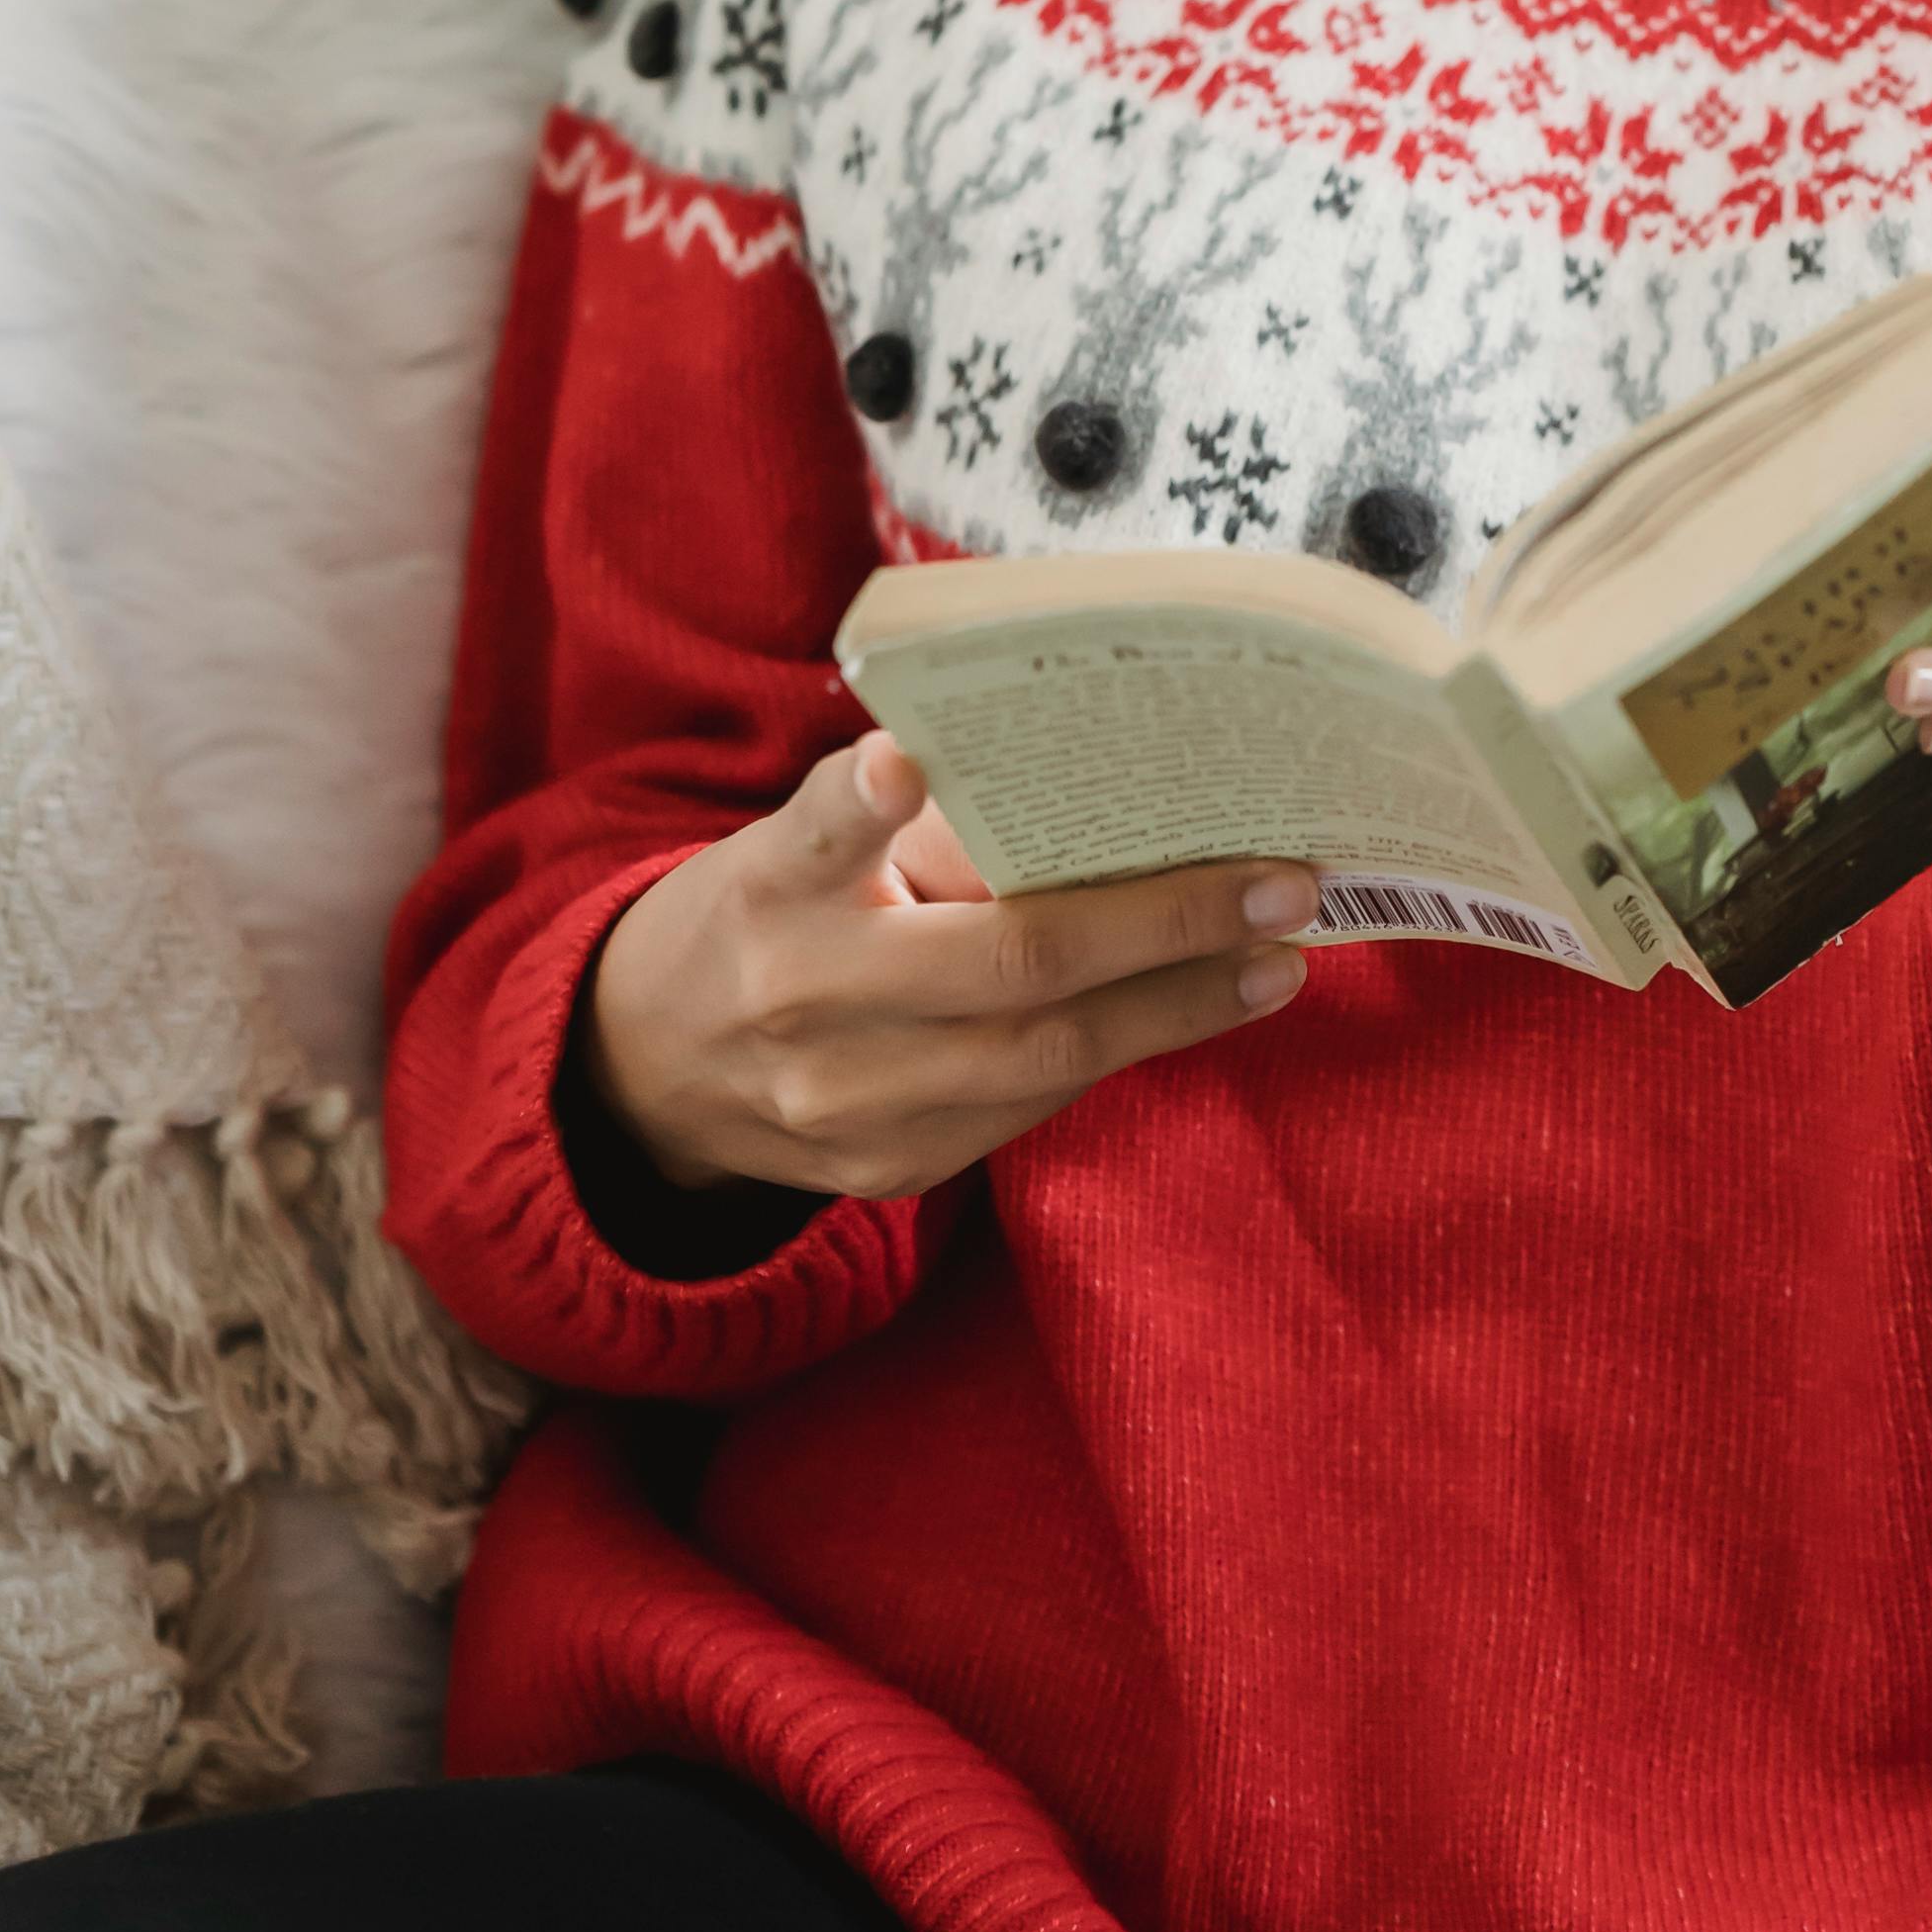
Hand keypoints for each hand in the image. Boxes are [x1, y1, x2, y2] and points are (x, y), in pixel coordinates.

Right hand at [580, 732, 1316, 1203]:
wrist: (648, 1072)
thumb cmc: (760, 916)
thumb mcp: (794, 847)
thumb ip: (915, 825)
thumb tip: (1104, 800)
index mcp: (770, 891)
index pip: (814, 834)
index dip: (863, 803)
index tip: (902, 761)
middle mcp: (801, 1001)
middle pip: (1003, 966)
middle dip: (1162, 926)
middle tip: (1283, 887)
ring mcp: (843, 1106)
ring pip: (1040, 1059)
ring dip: (1176, 1007)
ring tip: (1274, 961)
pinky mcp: (881, 1170)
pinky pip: (1026, 1107)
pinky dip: (1115, 1050)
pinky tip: (1192, 1006)